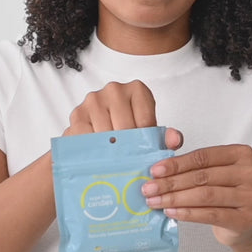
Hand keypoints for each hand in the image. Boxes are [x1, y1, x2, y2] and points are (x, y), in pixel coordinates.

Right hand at [63, 80, 182, 149]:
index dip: (145, 143)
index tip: (141, 152)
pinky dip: (92, 151)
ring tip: (114, 160)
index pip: (145, 122)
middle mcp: (114, 89)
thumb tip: (174, 140)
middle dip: (127, 149)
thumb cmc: (128, 130)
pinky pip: (86, 138)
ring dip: (110, 152)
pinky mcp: (77, 115)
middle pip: (125, 129)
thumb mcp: (149, 133)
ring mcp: (93, 100)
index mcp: (137, 90)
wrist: (99, 131)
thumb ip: (165, 138)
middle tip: (128, 162)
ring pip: (106, 135)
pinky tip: (98, 156)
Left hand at [141, 144, 251, 246]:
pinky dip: (188, 213)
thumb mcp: (211, 172)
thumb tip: (160, 160)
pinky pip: (211, 215)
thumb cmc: (222, 192)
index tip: (154, 171)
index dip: (177, 164)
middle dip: (171, 183)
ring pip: (205, 195)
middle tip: (149, 189)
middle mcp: (251, 172)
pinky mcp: (247, 218)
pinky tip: (171, 213)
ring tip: (155, 202)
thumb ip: (190, 162)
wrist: (242, 223)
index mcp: (242, 154)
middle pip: (203, 176)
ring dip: (175, 199)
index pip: (203, 157)